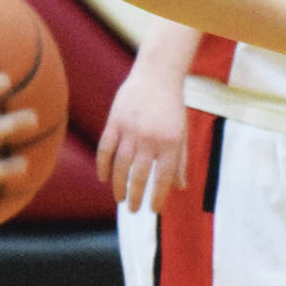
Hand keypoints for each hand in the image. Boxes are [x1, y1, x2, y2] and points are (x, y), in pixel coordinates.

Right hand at [96, 63, 188, 212]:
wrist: (157, 75)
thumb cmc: (172, 107)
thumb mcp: (181, 134)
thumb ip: (180, 161)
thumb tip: (180, 188)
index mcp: (171, 142)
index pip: (163, 178)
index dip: (157, 197)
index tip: (153, 210)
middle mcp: (150, 138)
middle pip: (139, 175)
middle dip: (135, 196)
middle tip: (133, 209)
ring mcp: (130, 129)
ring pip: (120, 165)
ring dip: (118, 185)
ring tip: (119, 198)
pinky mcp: (115, 121)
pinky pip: (105, 149)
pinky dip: (103, 165)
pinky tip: (103, 178)